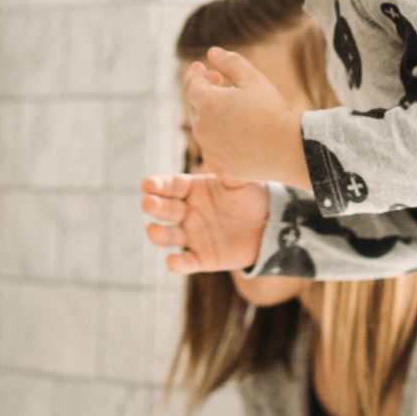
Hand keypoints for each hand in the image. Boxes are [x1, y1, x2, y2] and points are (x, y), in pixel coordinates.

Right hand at [141, 171, 268, 273]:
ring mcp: (192, 236)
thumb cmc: (251, 197)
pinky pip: (185, 262)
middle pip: (164, 209)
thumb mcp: (241, 180)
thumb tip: (217, 152)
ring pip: (167, 236)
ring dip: (158, 234)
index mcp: (192, 189)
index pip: (169, 186)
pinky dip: (177, 263)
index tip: (147, 184)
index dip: (156, 185)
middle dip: (153, 206)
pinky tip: (173, 262)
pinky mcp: (201, 258)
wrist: (269, 225)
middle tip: (149, 203)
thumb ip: (228, 168)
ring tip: (154, 231)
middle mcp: (187, 212)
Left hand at [185, 47, 308, 182]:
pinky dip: (216, 134)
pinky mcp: (220, 163)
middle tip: (217, 80)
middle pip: (194, 104)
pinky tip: (233, 129)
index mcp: (207, 103)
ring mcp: (209, 148)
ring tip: (228, 104)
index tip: (201, 67)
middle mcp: (202, 128)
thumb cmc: (272, 111)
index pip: (191, 83)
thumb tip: (212, 53)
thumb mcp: (253, 78)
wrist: (290, 150)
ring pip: (201, 126)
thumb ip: (230, 63)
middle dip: (202, 90)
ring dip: (208, 112)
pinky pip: (211, 145)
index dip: (195, 73)